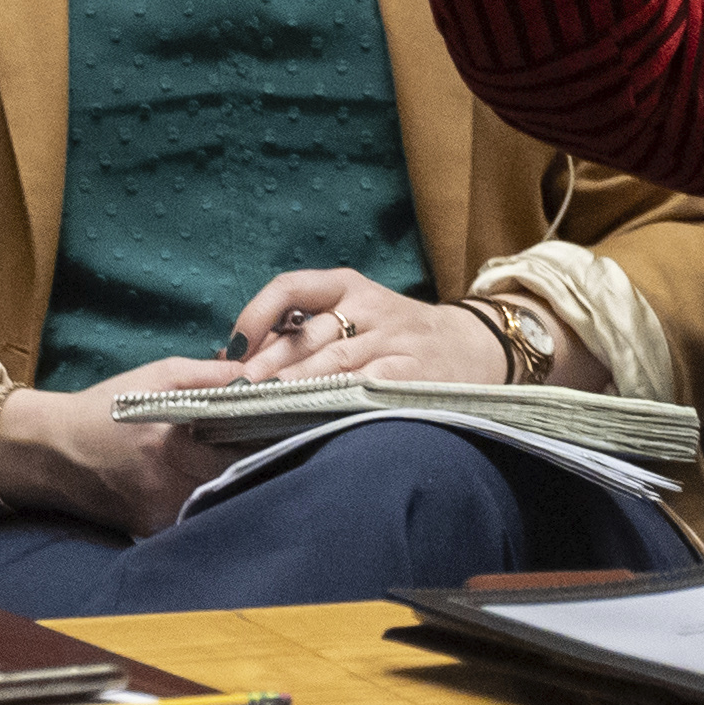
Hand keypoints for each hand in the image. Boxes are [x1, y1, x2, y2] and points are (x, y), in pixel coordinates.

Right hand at [0, 361, 246, 537]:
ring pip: (216, 499)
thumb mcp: (158, 375)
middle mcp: (163, 486)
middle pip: (233, 478)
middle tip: (266, 439)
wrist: (44, 450)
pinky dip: (205, 496)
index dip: (265, 438)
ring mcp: (155, 513)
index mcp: (167, 447)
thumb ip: (213, 376)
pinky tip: (207, 476)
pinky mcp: (147, 528)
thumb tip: (261, 374)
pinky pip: (192, 512)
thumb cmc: (102, 408)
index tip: (281, 424)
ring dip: (231, 479)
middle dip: (252, 459)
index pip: (241, 451)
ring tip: (239, 455)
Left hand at [226, 270, 511, 385]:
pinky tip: (311, 417)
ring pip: (333, 363)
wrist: (473, 346)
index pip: (293, 288)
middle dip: (267, 366)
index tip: (234, 348)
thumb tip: (230, 362)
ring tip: (261, 407)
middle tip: (233, 393)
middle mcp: (372, 308)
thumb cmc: (396, 336)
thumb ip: (301, 333)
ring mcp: (394, 341)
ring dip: (294, 386)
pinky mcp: (411, 373)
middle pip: (308, 335)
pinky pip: (367, 386)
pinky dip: (336, 401)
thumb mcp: (355, 316)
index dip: (257, 314)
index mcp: (350, 288)